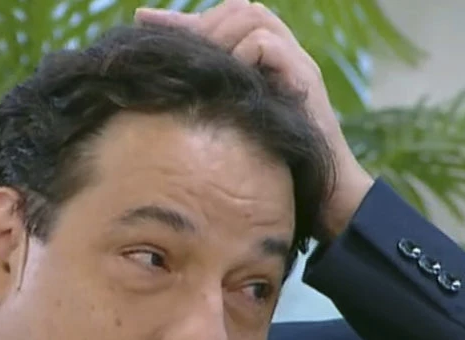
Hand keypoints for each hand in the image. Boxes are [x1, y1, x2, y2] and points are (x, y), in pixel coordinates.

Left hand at [134, 0, 374, 239]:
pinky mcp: (305, 79)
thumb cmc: (276, 171)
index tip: (140, 20)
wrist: (324, 195)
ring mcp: (295, 64)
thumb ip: (211, 106)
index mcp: (263, 65)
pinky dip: (243, 56)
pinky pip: (266, 45)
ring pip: (254, 16)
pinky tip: (229, 84)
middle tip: (174, 50)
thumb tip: (162, 100)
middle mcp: (281, 57)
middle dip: (201, 23)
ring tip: (202, 68)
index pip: (222, 22)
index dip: (180, 20)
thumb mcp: (232, 131)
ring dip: (221, 36)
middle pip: (239, 9)